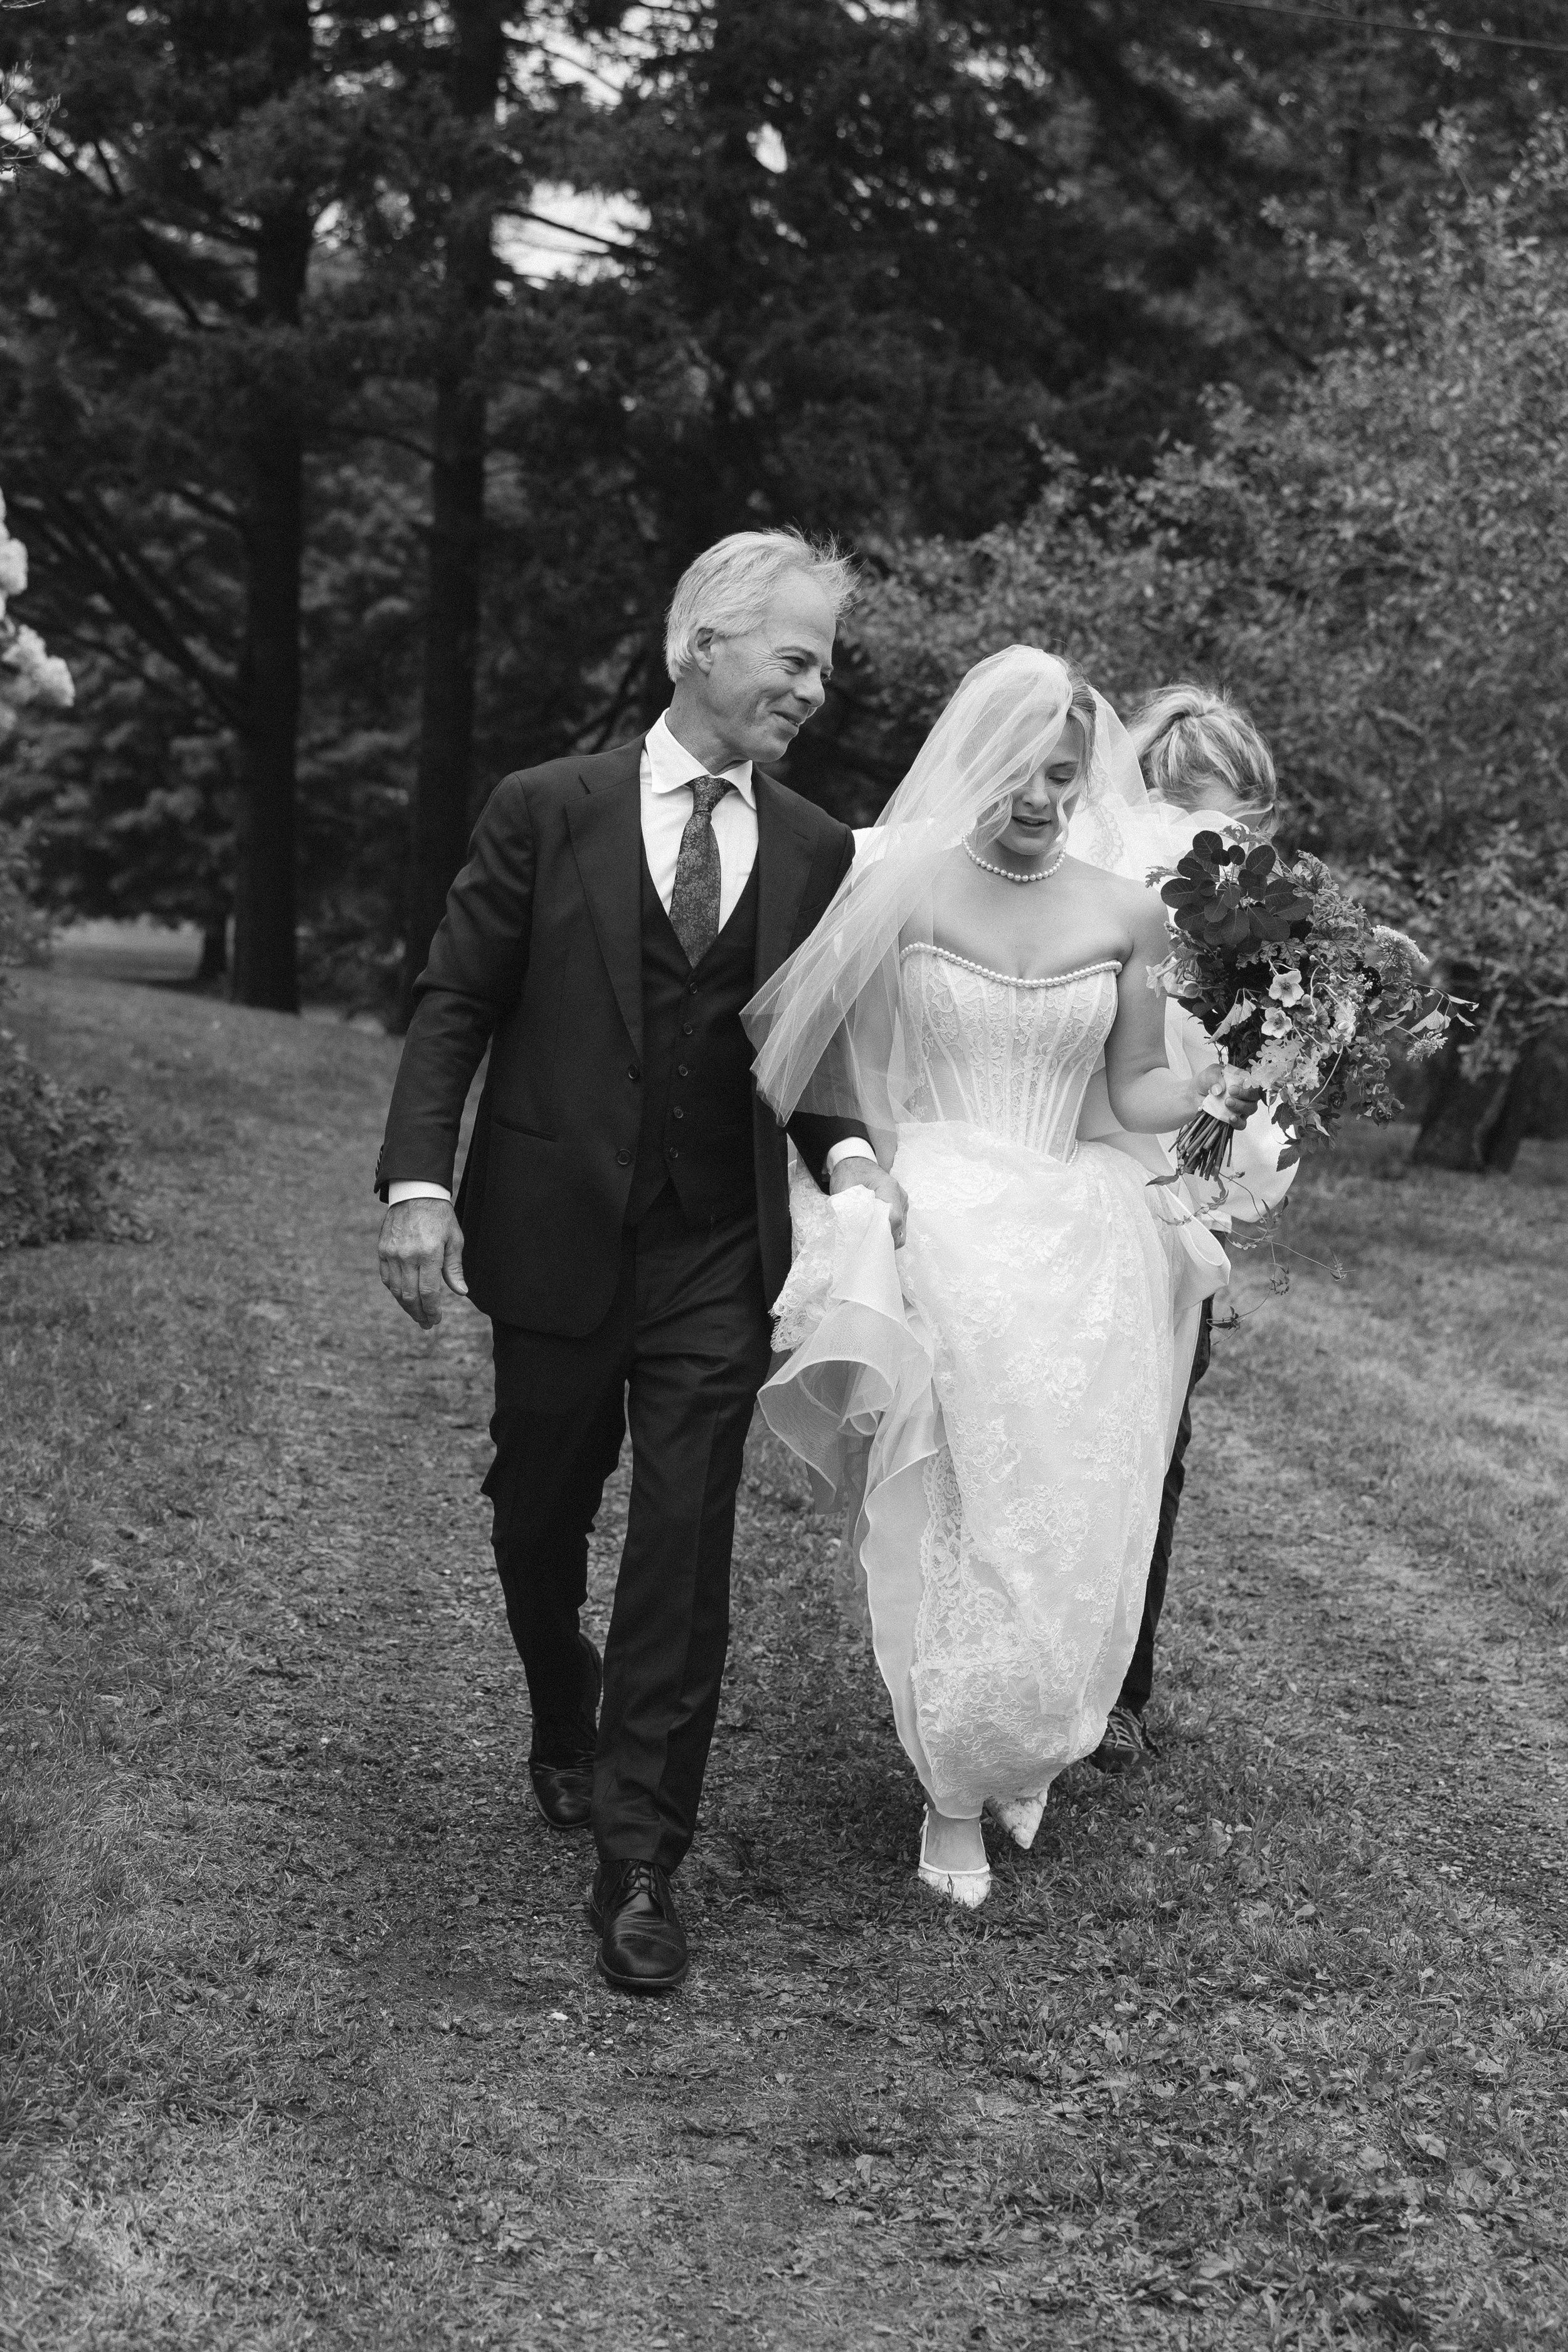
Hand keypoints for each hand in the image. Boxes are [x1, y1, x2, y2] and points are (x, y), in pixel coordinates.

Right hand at [378, 1198, 467, 1327]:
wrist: (414, 1193)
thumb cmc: (439, 1216)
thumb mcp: (454, 1239)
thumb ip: (454, 1268)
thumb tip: (461, 1292)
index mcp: (429, 1254)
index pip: (429, 1292)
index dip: (432, 1310)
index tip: (437, 1319)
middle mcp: (407, 1256)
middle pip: (410, 1296)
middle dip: (419, 1314)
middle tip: (427, 1324)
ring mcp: (392, 1254)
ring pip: (396, 1290)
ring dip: (406, 1306)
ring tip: (417, 1315)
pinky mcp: (382, 1250)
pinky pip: (386, 1278)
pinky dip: (395, 1291)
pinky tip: (403, 1298)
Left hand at [828, 1154, 907, 1246]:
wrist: (855, 1162)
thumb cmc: (850, 1173)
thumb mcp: (844, 1188)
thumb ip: (849, 1207)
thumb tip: (852, 1229)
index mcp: (889, 1187)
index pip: (893, 1218)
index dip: (881, 1233)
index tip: (866, 1239)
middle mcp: (900, 1196)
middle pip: (898, 1227)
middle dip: (881, 1238)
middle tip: (863, 1243)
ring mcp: (902, 1203)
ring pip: (900, 1230)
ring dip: (884, 1237)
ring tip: (867, 1239)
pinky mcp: (899, 1208)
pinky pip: (897, 1227)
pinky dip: (885, 1233)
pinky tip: (872, 1234)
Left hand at [1197, 1062, 1262, 1127]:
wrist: (1195, 1094)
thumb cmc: (1207, 1081)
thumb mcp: (1210, 1073)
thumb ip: (1216, 1077)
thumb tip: (1219, 1088)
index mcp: (1243, 1080)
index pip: (1254, 1082)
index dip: (1248, 1085)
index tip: (1233, 1087)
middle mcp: (1245, 1094)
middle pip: (1255, 1096)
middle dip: (1245, 1094)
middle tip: (1231, 1093)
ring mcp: (1241, 1108)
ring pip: (1250, 1109)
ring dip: (1240, 1106)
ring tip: (1227, 1103)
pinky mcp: (1235, 1119)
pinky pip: (1242, 1124)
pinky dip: (1238, 1122)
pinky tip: (1231, 1118)